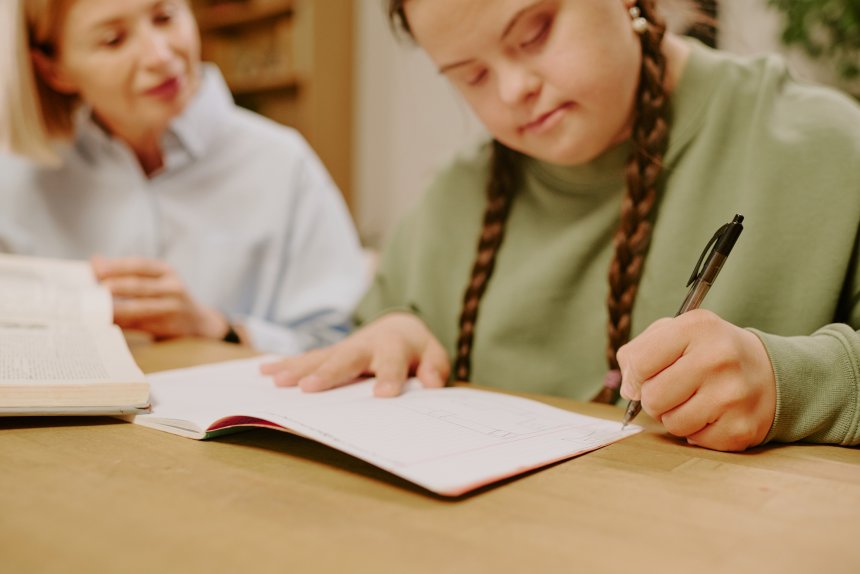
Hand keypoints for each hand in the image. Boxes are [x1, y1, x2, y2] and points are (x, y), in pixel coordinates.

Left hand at [91, 255, 229, 340]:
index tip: (96, 269)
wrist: (198, 322)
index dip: (117, 266)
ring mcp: (172, 307)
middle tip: (94, 289)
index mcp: (166, 271)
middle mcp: (172, 287)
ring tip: (97, 308)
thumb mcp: (156, 279)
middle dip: (115, 286)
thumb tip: (95, 261)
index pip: (139, 265)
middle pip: (139, 285)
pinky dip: (122, 324)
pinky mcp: (167, 326)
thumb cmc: (169, 298)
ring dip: (116, 308)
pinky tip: (107, 322)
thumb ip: (127, 272)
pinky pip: (139, 324)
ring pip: (139, 307)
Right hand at [260, 312, 448, 396]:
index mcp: (394, 346)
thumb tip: (432, 384)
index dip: (389, 378)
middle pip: (346, 358)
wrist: (398, 328)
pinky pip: (306, 359)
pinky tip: (263, 372)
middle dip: (328, 373)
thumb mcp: (434, 356)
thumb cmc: (416, 350)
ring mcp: (344, 349)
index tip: (383, 395)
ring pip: (320, 357)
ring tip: (276, 380)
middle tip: (309, 387)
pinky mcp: (330, 355)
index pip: (392, 363)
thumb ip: (435, 368)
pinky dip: (285, 365)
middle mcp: (365, 344)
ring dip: (297, 368)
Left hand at [618, 309, 775, 451]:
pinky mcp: (742, 428)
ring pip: (671, 423)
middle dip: (653, 399)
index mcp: (697, 328)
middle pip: (652, 398)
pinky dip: (697, 431)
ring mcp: (733, 395)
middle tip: (672, 390)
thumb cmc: (710, 351)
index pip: (639, 362)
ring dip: (674, 417)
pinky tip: (713, 414)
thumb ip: (640, 351)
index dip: (634, 376)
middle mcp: (718, 359)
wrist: (770, 372)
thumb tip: (627, 388)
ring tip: (695, 400)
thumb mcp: (679, 332)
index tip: (642, 378)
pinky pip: (694, 440)